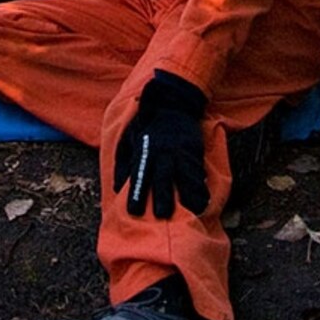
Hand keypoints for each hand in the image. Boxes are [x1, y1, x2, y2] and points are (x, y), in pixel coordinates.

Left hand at [111, 70, 209, 220]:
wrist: (171, 103)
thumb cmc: (146, 126)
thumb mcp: (128, 140)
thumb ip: (123, 164)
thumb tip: (117, 188)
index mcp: (144, 151)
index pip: (140, 176)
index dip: (136, 194)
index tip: (134, 211)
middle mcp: (163, 152)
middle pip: (164, 179)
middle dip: (163, 198)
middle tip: (163, 215)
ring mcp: (180, 151)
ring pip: (186, 176)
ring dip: (190, 195)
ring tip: (194, 211)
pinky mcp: (194, 150)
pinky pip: (198, 170)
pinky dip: (200, 185)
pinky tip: (202, 198)